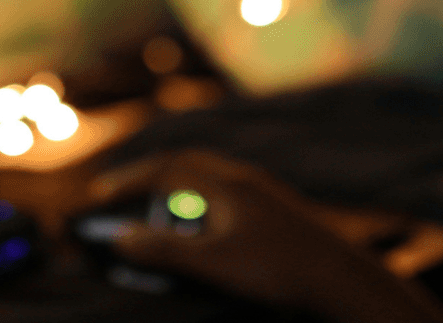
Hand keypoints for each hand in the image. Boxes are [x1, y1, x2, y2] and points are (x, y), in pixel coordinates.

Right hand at [89, 150, 442, 322]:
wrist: (343, 279)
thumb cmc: (280, 270)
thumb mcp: (214, 264)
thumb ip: (165, 251)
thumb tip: (121, 237)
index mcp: (226, 185)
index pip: (166, 169)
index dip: (129, 180)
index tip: (99, 195)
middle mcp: (244, 180)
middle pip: (187, 164)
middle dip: (148, 175)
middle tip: (119, 195)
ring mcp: (264, 194)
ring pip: (210, 177)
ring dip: (176, 187)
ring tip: (154, 210)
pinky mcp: (277, 212)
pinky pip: (227, 192)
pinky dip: (200, 201)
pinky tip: (203, 225)